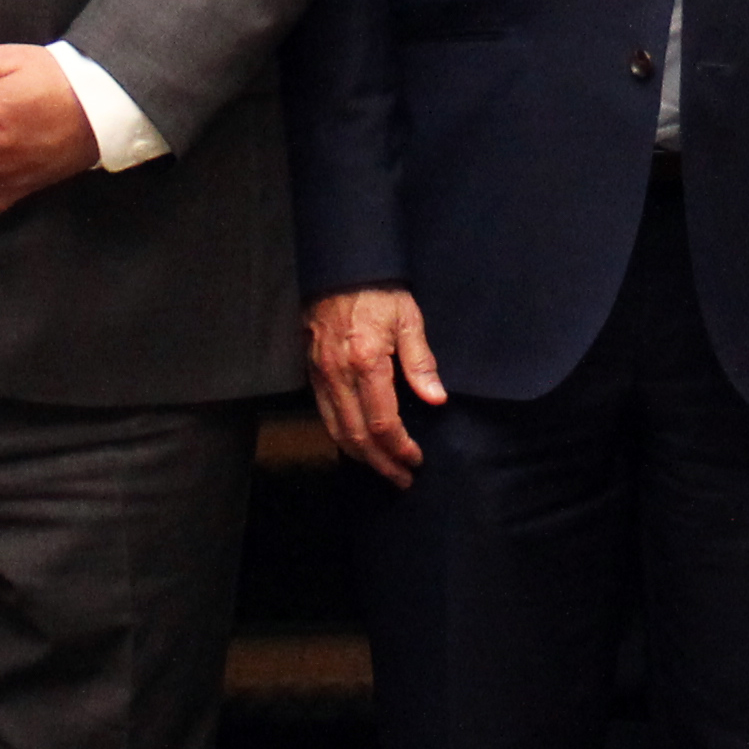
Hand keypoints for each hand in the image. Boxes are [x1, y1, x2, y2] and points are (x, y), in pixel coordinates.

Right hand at [307, 287, 444, 485]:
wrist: (340, 269)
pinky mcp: (312, 373)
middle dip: (381, 463)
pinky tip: (358, 446)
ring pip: (337, 431)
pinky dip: (342, 438)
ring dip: (361, 457)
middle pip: (357, 436)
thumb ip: (420, 363)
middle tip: (402, 479)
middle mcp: (339, 375)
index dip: (400, 447)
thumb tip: (436, 399)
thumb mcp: (408, 319)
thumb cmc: (378, 292)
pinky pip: (326, 416)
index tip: (416, 459)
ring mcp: (321, 376)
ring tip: (383, 470)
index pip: (382, 422)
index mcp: (366, 362)